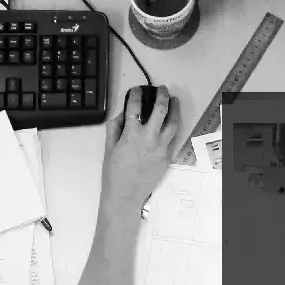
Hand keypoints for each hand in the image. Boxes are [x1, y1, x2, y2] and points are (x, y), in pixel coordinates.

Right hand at [101, 85, 179, 211]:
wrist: (125, 195)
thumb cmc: (114, 173)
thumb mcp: (109, 148)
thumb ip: (115, 128)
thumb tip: (122, 115)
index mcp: (131, 134)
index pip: (135, 107)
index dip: (136, 94)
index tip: (136, 90)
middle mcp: (148, 138)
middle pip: (160, 110)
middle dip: (162, 96)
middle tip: (162, 89)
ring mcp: (160, 147)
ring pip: (173, 123)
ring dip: (175, 109)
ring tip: (175, 101)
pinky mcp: (167, 157)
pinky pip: (172, 139)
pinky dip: (172, 128)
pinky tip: (172, 123)